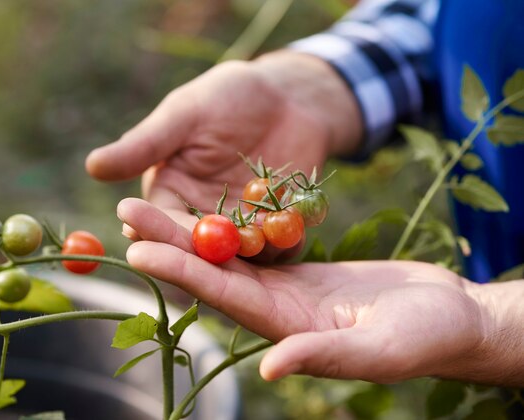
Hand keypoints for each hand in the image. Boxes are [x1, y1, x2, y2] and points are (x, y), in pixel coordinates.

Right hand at [87, 52, 361, 232]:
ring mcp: (240, 225)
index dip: (152, 226)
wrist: (287, 97)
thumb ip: (145, 144)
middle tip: (203, 250)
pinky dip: (282, 239)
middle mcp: (201, 215)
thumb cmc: (228, 97)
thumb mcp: (184, 115)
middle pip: (197, 243)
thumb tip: (93, 166)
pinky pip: (279, 239)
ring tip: (250, 242)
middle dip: (199, 247)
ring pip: (239, 248)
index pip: (158, 217)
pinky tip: (289, 232)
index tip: (142, 229)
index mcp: (170, 192)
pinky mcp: (276, 226)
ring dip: (244, 248)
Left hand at [117, 197, 523, 385]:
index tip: (139, 250)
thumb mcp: (380, 349)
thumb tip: (270, 366)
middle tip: (126, 210)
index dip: (181, 272)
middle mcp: (274, 309)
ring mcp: (285, 289)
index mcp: (286, 328)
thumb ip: (326, 356)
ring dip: (188, 229)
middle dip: (169, 241)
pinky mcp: (300, 271)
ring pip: (227, 255)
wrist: (450, 317)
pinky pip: (255, 245)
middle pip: (212, 271)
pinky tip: (202, 206)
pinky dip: (227, 227)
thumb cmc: (426, 337)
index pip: (222, 296)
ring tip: (148, 200)